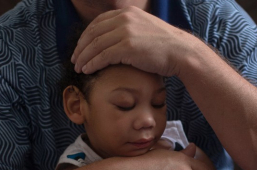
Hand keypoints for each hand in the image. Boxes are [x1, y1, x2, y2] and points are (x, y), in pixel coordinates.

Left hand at [71, 6, 191, 75]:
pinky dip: (92, 63)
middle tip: (75, 59)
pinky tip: (87, 70)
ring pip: (95, 45)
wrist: (181, 52)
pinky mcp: (127, 47)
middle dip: (81, 47)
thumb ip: (130, 30)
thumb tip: (116, 41)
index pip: (98, 22)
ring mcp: (125, 32)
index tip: (81, 47)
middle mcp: (125, 19)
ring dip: (83, 57)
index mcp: (128, 13)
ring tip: (78, 67)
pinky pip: (102, 56)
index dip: (86, 35)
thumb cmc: (165, 47)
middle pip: (93, 33)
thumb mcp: (145, 30)